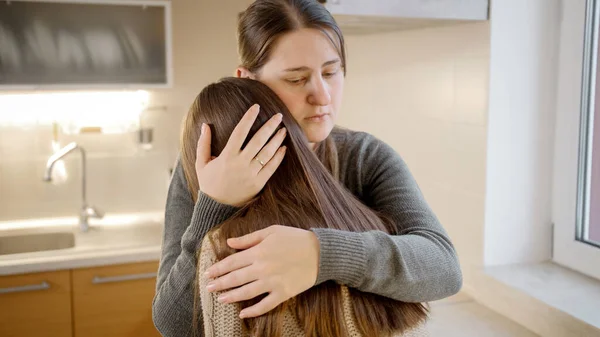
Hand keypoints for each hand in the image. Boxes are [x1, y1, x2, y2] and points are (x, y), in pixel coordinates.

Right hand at [196, 104, 286, 205]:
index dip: (248, 118)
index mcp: (227, 156)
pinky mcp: (258, 183)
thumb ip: (203, 144)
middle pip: (258, 140)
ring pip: (267, 153)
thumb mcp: (201, 164)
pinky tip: (283, 148)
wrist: (216, 207)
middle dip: (270, 126)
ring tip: (283, 129)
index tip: (256, 107)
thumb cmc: (209, 183)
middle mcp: (240, 164)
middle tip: (278, 115)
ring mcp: (251, 174)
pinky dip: (278, 157)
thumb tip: (205, 125)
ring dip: (277, 140)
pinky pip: (271, 168)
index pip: (240, 132)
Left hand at [204, 225, 320, 317]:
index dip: (218, 269)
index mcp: (258, 252)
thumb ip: (249, 238)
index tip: (208, 273)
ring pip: (246, 293)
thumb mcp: (271, 231)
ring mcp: (272, 282)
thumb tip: (229, 242)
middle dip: (219, 284)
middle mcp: (262, 268)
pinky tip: (243, 313)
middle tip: (208, 288)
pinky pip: (265, 305)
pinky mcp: (283, 293)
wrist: (320, 252)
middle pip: (235, 278)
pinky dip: (253, 311)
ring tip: (220, 299)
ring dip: (231, 297)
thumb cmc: (295, 238)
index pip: (231, 262)